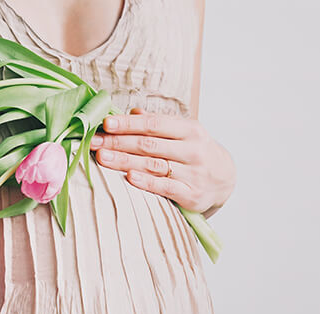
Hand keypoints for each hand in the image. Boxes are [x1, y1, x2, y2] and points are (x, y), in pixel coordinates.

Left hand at [90, 107, 235, 215]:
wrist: (225, 179)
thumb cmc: (195, 152)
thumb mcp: (184, 133)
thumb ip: (158, 123)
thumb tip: (133, 112)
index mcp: (190, 130)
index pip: (154, 124)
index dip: (129, 124)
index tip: (106, 124)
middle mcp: (193, 150)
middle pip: (149, 144)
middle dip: (118, 143)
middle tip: (94, 142)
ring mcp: (193, 173)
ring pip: (153, 165)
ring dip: (125, 161)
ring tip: (102, 158)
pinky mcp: (192, 194)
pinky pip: (165, 187)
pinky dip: (146, 182)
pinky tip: (129, 178)